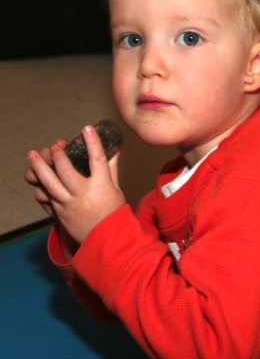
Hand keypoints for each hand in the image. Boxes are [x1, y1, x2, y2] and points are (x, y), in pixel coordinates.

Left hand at [26, 126, 125, 243]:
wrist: (105, 241)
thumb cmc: (113, 213)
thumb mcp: (116, 189)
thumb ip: (112, 167)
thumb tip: (116, 148)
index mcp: (101, 186)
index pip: (97, 160)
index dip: (92, 142)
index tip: (87, 128)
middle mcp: (83, 194)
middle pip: (65, 170)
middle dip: (58, 155)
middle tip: (56, 146)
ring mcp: (68, 205)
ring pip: (49, 183)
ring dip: (39, 167)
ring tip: (33, 155)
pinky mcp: (59, 213)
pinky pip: (45, 197)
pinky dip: (41, 186)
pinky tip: (38, 178)